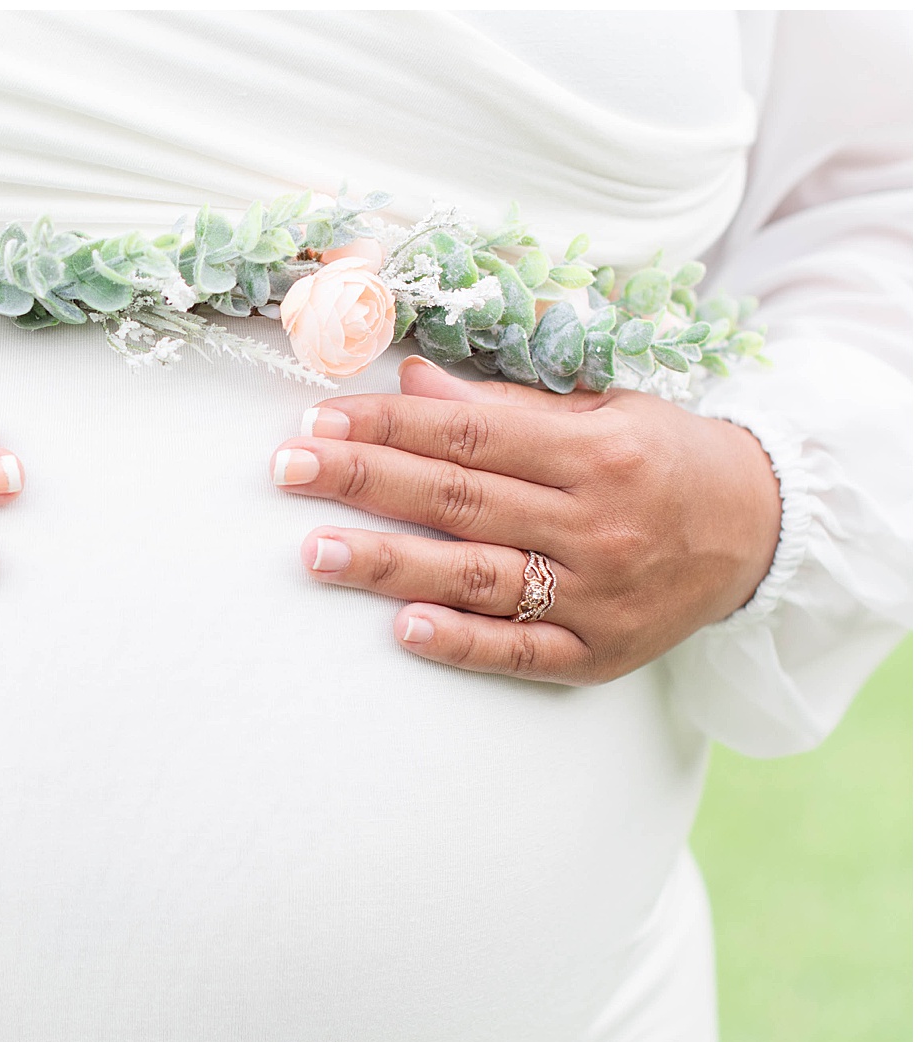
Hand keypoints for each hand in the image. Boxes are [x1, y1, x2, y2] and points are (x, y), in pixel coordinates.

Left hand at [271, 356, 781, 684]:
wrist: (762, 531)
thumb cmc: (663, 458)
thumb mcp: (601, 412)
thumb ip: (504, 406)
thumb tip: (409, 381)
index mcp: (594, 450)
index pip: (470, 435)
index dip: (388, 425)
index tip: (317, 420)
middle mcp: (595, 521)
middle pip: (460, 500)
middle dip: (364, 481)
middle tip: (286, 468)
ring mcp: (597, 593)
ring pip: (478, 577)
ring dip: (390, 565)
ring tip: (313, 551)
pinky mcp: (601, 654)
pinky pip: (523, 653)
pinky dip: (464, 642)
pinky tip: (404, 630)